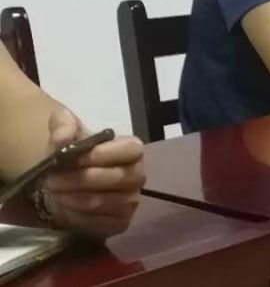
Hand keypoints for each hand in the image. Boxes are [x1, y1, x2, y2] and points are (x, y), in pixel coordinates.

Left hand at [40, 109, 144, 237]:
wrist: (69, 182)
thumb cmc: (74, 155)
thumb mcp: (66, 132)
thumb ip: (63, 125)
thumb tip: (62, 138)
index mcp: (133, 149)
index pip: (129, 150)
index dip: (102, 154)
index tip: (71, 158)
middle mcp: (138, 176)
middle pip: (115, 178)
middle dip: (78, 179)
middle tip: (50, 179)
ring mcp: (132, 202)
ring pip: (102, 202)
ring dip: (72, 198)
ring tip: (52, 192)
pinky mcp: (120, 223)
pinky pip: (98, 223)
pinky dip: (76, 216)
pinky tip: (62, 207)